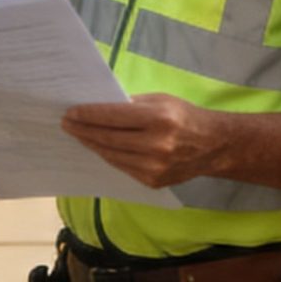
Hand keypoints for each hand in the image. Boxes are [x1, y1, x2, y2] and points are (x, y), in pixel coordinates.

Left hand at [59, 94, 229, 188]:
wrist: (213, 146)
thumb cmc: (185, 116)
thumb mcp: (161, 100)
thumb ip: (131, 105)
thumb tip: (99, 107)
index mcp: (159, 119)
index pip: (113, 117)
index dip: (88, 115)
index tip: (70, 112)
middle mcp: (156, 145)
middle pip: (108, 138)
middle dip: (83, 130)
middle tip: (67, 123)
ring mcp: (154, 167)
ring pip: (111, 155)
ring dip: (91, 144)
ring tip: (78, 135)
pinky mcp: (152, 181)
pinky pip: (122, 167)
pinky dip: (107, 156)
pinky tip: (97, 147)